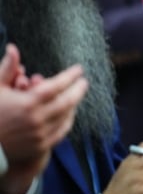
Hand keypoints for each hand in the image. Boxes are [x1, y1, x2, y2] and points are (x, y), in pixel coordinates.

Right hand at [0, 45, 87, 193]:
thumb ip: (7, 68)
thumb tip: (13, 48)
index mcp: (27, 103)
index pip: (57, 86)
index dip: (70, 76)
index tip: (79, 69)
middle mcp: (37, 119)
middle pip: (67, 101)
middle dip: (78, 90)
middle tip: (84, 81)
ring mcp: (41, 134)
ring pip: (67, 116)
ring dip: (74, 104)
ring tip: (76, 94)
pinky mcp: (41, 145)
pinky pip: (62, 130)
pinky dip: (68, 119)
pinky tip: (69, 112)